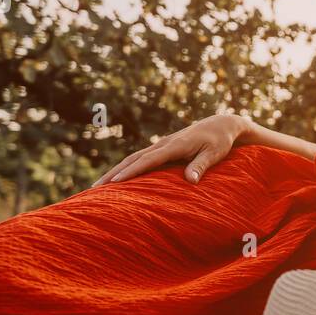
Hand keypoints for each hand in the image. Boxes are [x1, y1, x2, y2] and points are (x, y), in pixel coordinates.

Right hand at [92, 114, 250, 186]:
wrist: (220, 124)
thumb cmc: (220, 141)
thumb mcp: (214, 153)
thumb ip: (201, 166)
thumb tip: (191, 181)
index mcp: (174, 145)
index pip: (148, 160)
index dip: (131, 172)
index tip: (114, 182)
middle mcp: (163, 144)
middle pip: (133, 159)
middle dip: (113, 173)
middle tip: (95, 189)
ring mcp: (161, 145)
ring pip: (133, 158)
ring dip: (115, 171)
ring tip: (98, 187)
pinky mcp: (162, 149)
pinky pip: (139, 159)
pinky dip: (126, 168)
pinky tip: (116, 179)